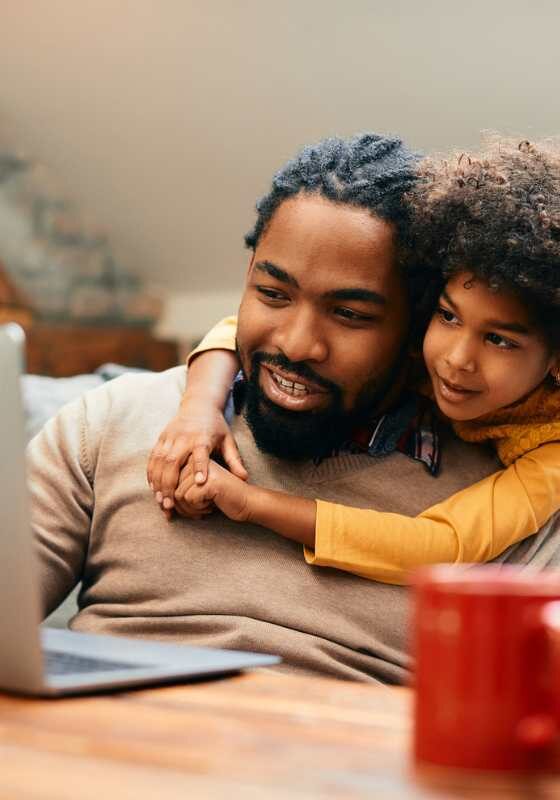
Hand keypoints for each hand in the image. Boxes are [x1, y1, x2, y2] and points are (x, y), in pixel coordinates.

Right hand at [147, 397, 247, 513]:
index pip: (200, 453)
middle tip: (170, 505)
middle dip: (169, 485)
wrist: (199, 404)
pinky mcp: (161, 438)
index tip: (200, 482)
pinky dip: (151, 474)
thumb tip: (244, 478)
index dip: (200, 467)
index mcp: (202, 437)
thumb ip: (234, 460)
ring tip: (161, 502)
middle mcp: (184, 437)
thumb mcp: (228, 440)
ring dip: (158, 483)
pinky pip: (153, 458)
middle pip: (173, 461)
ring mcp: (170, 437)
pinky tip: (154, 489)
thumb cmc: (216, 426)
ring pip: (160, 462)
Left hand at [174, 459, 251, 522]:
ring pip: (177, 495)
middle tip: (197, 513)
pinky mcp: (209, 481)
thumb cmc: (222, 498)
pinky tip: (212, 507)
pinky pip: (189, 499)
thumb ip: (180, 490)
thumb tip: (161, 502)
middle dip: (180, 507)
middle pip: (171, 489)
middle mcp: (196, 462)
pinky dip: (198, 509)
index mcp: (192, 461)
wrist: (248, 501)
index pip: (169, 482)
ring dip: (189, 510)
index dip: (173, 501)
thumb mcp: (198, 491)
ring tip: (205, 509)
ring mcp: (203, 470)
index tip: (188, 508)